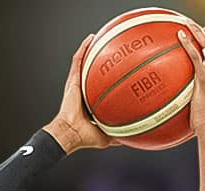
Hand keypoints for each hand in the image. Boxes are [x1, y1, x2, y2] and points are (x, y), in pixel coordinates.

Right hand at [44, 34, 118, 153]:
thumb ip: (119, 135)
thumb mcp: (107, 136)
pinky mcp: (72, 81)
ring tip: (99, 38)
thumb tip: (133, 137)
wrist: (71, 133)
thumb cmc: (84, 137)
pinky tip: (91, 39)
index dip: (106, 80)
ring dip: (90, 50)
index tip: (118, 73)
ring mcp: (76, 85)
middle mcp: (83, 91)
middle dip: (100, 62)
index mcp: (90, 103)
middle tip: (111, 52)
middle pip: (91, 72)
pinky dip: (83, 49)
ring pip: (84, 63)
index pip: (99, 88)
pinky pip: (78, 61)